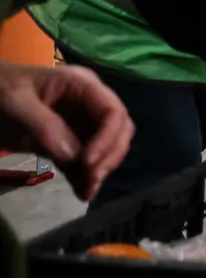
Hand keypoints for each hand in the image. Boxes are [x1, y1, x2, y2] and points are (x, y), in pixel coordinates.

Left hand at [0, 62, 132, 200]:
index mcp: (82, 85)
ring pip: (107, 148)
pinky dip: (86, 177)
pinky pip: (86, 161)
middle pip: (118, 130)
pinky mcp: (67, 142)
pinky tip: (81, 192)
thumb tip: (74, 156)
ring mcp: (80, 123)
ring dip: (100, 170)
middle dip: (109, 156)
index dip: (108, 138)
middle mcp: (88, 104)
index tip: (88, 163)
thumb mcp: (14, 101)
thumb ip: (44, 125)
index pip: (113, 112)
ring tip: (85, 191)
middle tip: (91, 178)